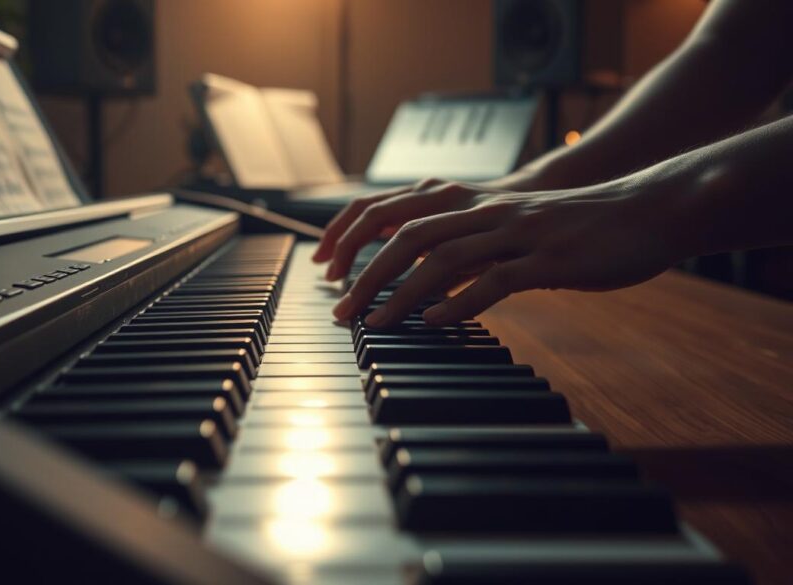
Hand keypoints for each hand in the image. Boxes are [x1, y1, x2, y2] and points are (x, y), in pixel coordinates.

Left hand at [331, 178, 690, 326]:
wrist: (646, 210)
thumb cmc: (577, 226)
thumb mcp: (514, 228)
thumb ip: (472, 246)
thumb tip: (428, 280)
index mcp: (476, 203)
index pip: (397, 211)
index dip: (356, 234)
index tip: (329, 267)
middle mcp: (489, 212)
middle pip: (409, 235)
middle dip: (366, 272)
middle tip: (340, 309)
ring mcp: (519, 233)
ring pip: (444, 258)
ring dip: (401, 292)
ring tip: (373, 322)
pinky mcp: (550, 259)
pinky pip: (496, 280)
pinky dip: (461, 302)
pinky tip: (434, 323)